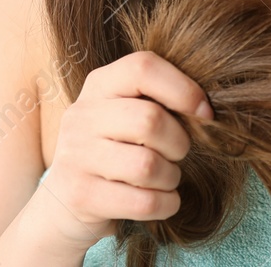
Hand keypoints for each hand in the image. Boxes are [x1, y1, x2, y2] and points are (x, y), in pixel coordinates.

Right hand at [33, 51, 213, 250]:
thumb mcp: (126, 114)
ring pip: (147, 166)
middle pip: (150, 120)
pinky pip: (143, 202)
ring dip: (170, 177)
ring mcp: (76, 156)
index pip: (143, 67)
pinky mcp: (81, 195)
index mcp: (100, 84)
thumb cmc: (114, 150)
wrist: (64, 203)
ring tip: (165, 177)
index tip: (204, 113)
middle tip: (177, 153)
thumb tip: (207, 109)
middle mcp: (81, 115)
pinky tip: (161, 199)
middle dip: (178, 143)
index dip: (183, 88)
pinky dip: (165, 203)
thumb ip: (158, 100)